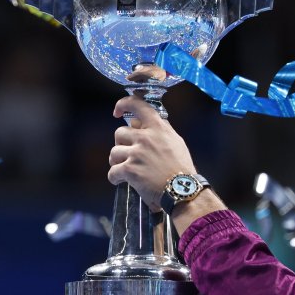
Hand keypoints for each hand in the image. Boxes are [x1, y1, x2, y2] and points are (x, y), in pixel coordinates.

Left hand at [109, 94, 197, 210]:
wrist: (182, 189)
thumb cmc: (182, 168)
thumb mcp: (176, 142)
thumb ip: (161, 130)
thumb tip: (146, 123)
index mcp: (158, 128)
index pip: (138, 106)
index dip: (124, 104)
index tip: (117, 111)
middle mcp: (145, 138)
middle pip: (119, 133)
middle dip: (121, 144)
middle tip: (128, 154)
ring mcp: (136, 153)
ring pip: (114, 153)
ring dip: (117, 162)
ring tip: (125, 170)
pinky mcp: (129, 170)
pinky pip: (112, 172)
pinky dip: (115, 178)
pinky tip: (121, 181)